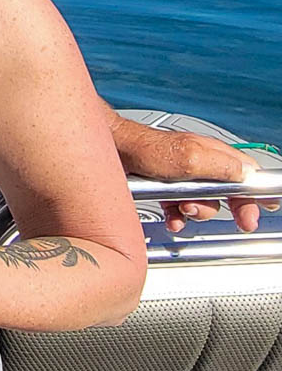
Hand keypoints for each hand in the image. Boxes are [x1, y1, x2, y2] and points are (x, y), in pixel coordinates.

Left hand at [114, 120, 276, 231]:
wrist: (105, 152)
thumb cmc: (140, 148)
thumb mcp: (187, 157)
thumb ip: (219, 166)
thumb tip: (245, 174)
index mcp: (209, 153)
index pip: (245, 170)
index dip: (257, 188)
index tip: (268, 204)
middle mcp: (197, 164)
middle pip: (227, 191)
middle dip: (233, 208)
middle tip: (242, 221)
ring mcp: (179, 177)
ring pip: (202, 204)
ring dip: (198, 212)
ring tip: (186, 210)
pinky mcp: (161, 188)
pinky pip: (178, 210)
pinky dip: (178, 218)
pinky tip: (172, 221)